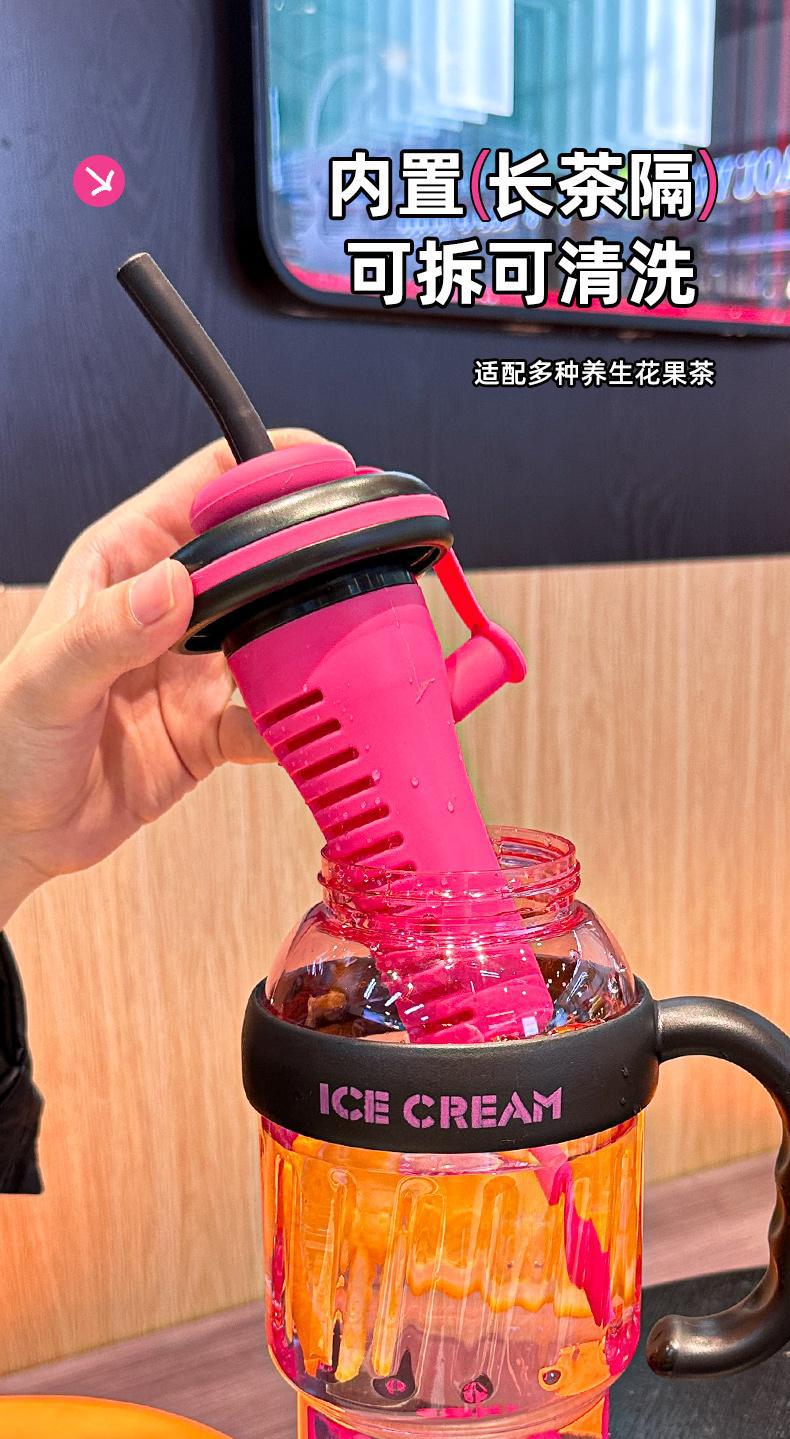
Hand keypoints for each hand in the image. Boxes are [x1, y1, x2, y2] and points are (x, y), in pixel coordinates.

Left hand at [0, 431, 327, 927]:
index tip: (321, 469)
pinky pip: (273, 717)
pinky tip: (310, 729)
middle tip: (356, 563)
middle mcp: (172, 606)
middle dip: (309, 555)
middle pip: (260, 555)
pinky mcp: (216, 726)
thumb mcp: (47, 679)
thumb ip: (108, 631)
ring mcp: (200, 666)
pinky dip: (298, 724)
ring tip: (345, 647)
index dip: (263, 467)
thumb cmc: (7, 741)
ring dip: (312, 641)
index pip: (205, 486)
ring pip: (279, 634)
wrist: (15, 831)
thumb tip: (174, 584)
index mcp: (126, 561)